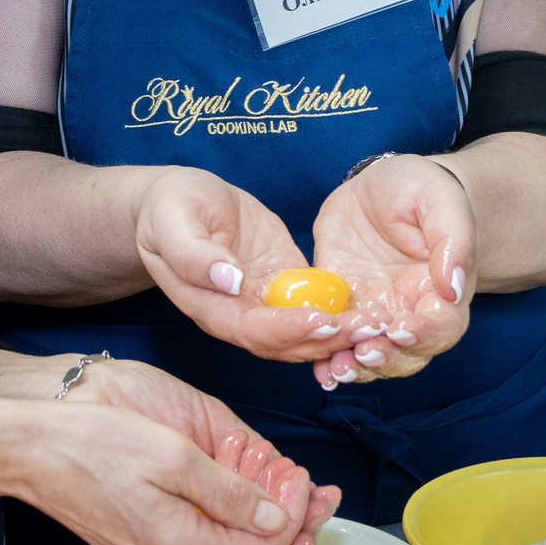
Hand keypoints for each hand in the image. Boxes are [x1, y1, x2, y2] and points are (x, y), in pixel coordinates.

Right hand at [62, 357, 341, 544]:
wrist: (27, 451)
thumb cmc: (92, 442)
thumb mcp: (173, 454)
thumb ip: (231, 494)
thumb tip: (277, 521)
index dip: (296, 518)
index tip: (308, 484)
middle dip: (291, 534)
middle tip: (320, 502)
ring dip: (264, 542)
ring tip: (297, 516)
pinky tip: (247, 538)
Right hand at [132, 168, 363, 363]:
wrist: (179, 201)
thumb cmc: (169, 208)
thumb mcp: (173, 221)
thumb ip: (193, 253)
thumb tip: (228, 280)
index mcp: (209, 305)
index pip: (250, 330)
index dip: (286, 330)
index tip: (320, 319)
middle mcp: (238, 313)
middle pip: (284, 343)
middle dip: (325, 339)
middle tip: (365, 328)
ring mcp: (263, 301)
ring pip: (304, 332)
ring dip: (340, 332)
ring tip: (376, 323)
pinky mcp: (284, 283)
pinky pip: (314, 304)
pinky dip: (341, 311)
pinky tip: (370, 307)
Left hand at [305, 155, 476, 389]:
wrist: (383, 186)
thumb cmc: (422, 190)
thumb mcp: (441, 201)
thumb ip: (452, 241)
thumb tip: (453, 286)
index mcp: (441, 292)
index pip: (442, 328)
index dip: (424, 336)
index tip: (401, 331)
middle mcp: (409, 311)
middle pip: (406, 355)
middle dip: (385, 360)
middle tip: (362, 353)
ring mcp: (373, 311)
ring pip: (369, 355)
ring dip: (354, 367)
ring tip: (335, 368)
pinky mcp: (340, 305)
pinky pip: (333, 337)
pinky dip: (324, 355)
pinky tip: (316, 365)